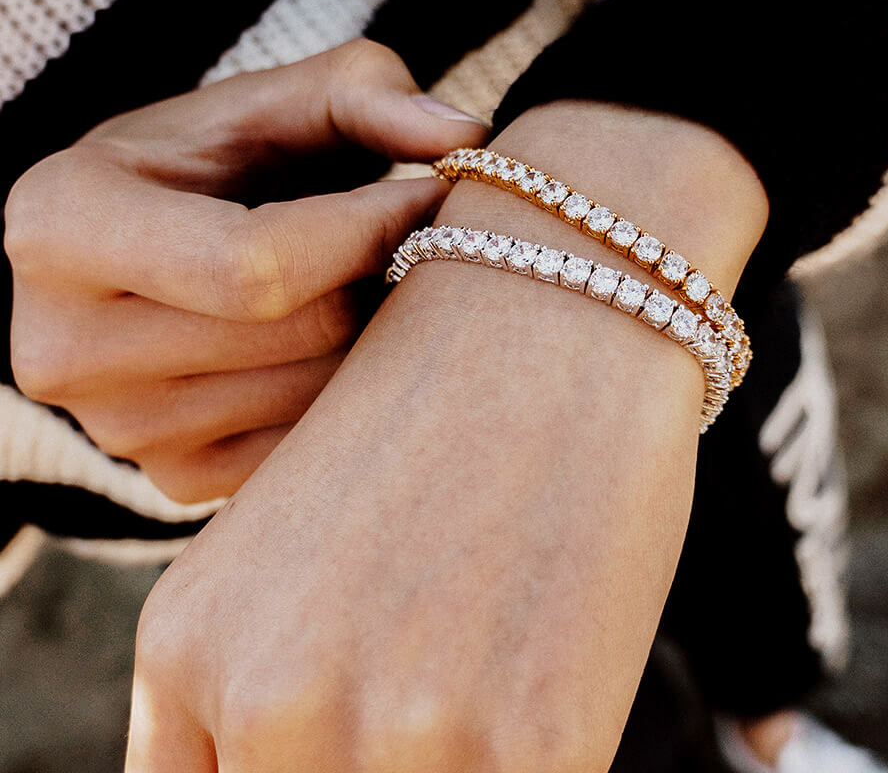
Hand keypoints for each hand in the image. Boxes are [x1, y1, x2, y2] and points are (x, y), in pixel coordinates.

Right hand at [4, 39, 487, 502]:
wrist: (160, 245)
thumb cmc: (221, 160)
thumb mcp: (279, 100)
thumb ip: (368, 92)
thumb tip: (468, 136)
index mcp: (64, 225)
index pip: (252, 263)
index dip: (370, 229)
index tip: (435, 194)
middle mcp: (62, 346)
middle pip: (297, 335)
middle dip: (385, 280)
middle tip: (422, 240)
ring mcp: (118, 431)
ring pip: (317, 398)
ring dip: (379, 337)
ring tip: (377, 283)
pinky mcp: (173, 481)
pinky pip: (311, 449)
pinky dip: (354, 393)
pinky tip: (347, 340)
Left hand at [125, 102, 767, 770]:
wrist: (549, 303)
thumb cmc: (439, 405)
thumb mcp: (297, 533)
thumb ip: (273, 662)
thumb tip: (304, 749)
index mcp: (189, 642)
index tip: (345, 748)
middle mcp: (266, 699)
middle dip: (372, 766)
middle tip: (436, 689)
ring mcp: (398, 734)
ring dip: (460, 761)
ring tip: (496, 665)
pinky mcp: (531, 747)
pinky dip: (542, 756)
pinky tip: (554, 672)